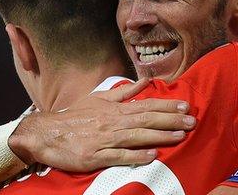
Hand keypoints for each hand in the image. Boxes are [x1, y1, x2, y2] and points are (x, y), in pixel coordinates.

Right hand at [8, 78, 195, 171]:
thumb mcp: (98, 99)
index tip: (186, 106)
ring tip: (180, 136)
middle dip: (171, 120)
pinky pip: (118, 156)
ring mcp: (104, 140)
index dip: (167, 106)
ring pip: (137, 137)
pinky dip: (136, 156)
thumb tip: (144, 81)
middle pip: (146, 120)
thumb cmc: (74, 116)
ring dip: (160, 136)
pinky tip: (152, 156)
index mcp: (114, 109)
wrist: (45, 133)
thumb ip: (123, 93)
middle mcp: (112, 123)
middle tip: (192, 121)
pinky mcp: (94, 157)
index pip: (146, 105)